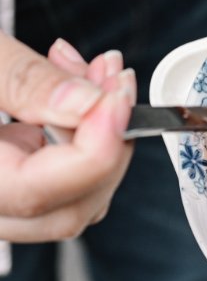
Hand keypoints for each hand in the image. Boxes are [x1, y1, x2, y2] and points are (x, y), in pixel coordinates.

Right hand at [0, 34, 134, 242]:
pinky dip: (77, 134)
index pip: (39, 194)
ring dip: (99, 134)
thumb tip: (92, 105)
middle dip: (108, 141)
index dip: (96, 148)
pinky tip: (73, 85)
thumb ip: (24, 81)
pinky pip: (53, 177)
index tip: (120, 97)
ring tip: (96, 71)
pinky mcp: (4, 176)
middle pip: (65, 209)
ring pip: (68, 198)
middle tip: (116, 78)